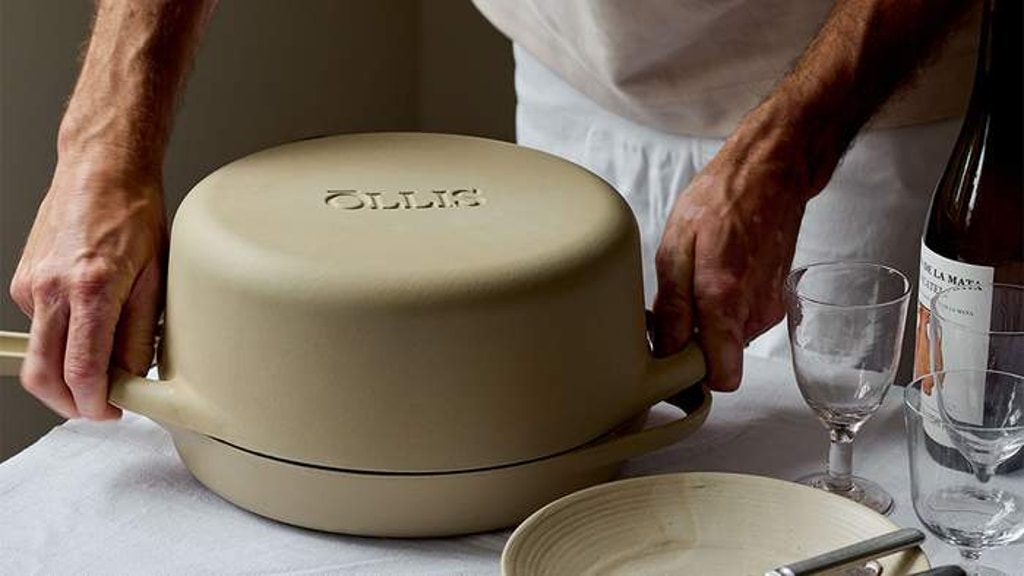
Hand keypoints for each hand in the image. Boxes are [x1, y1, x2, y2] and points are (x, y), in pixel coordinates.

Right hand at [9, 155, 166, 419]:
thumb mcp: (156, 277)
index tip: (111, 411)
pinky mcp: (23, 280)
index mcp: (92, 289)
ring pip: (38, 353)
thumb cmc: (134, 214)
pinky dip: (61, 337)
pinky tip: (88, 320)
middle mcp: (52, 289)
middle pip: (43, 374)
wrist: (101, 170)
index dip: (96, 403)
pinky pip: (40, 326)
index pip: (82, 370)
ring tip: (101, 365)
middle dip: (68, 402)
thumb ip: (142, 332)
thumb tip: (134, 375)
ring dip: (63, 373)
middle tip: (99, 405)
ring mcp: (31, 285)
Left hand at [651, 128, 808, 391]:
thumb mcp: (677, 245)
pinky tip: (720, 273)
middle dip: (695, 340)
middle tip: (680, 300)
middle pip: (720, 358)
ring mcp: (769, 308)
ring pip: (729, 339)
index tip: (672, 357)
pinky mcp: (775, 302)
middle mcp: (754, 312)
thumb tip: (667, 350)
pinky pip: (741, 321)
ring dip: (710, 320)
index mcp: (725, 299)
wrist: (771, 175)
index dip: (692, 374)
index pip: (721, 376)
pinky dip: (727, 307)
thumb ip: (673, 306)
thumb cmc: (722, 201)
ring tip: (701, 278)